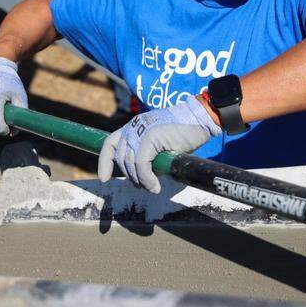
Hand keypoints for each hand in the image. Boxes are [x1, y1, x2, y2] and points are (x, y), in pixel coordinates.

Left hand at [98, 96, 220, 192]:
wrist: (200, 120)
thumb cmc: (184, 134)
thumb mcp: (159, 144)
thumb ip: (146, 154)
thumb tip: (139, 176)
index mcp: (133, 126)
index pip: (110, 143)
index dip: (105, 162)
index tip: (104, 178)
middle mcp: (133, 126)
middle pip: (121, 158)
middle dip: (130, 176)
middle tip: (144, 185)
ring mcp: (141, 130)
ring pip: (130, 163)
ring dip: (140, 180)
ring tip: (152, 186)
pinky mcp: (150, 137)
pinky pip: (141, 165)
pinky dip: (147, 179)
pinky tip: (155, 186)